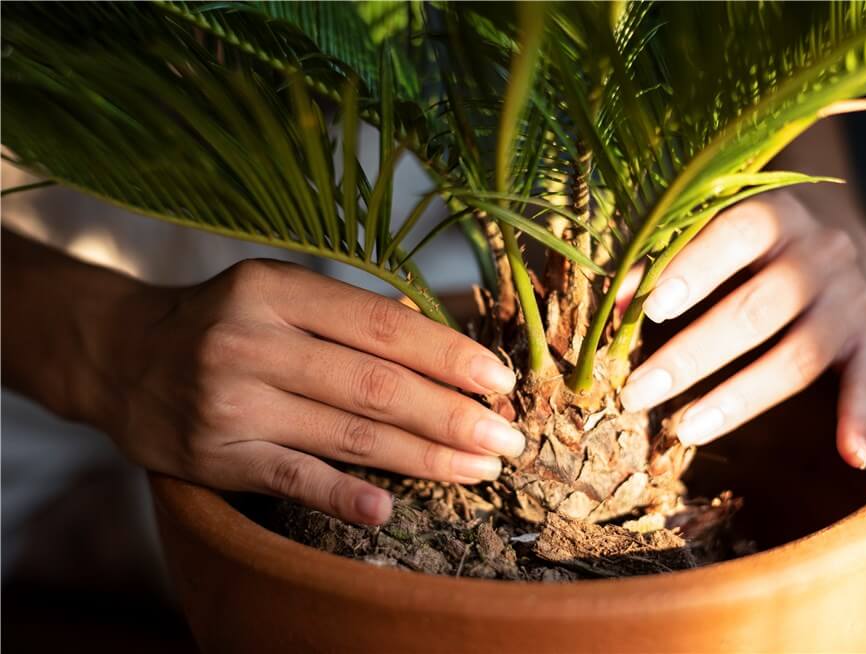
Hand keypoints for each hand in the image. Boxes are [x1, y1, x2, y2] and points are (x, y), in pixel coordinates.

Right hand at [100, 260, 521, 524]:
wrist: (123, 357)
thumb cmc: (224, 322)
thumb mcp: (277, 293)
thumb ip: (349, 315)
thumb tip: (441, 345)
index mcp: (276, 290)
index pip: (382, 326)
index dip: (448, 355)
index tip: (499, 381)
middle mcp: (251, 342)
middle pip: (374, 384)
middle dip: (452, 415)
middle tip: (507, 438)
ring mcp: (231, 403)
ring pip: (347, 434)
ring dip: (423, 457)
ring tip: (479, 469)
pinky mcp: (215, 456)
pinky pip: (292, 478)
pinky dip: (343, 495)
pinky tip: (390, 508)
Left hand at [620, 190, 865, 468]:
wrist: (834, 240)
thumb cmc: (747, 245)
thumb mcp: (713, 235)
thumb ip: (666, 261)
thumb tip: (616, 302)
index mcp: (775, 216)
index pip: (736, 235)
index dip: (694, 270)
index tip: (650, 310)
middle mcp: (822, 254)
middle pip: (758, 309)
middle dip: (693, 355)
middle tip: (637, 392)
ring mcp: (853, 297)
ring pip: (801, 354)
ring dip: (741, 398)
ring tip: (684, 431)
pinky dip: (862, 416)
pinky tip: (850, 455)